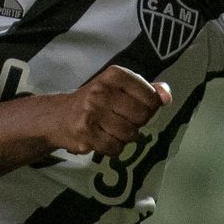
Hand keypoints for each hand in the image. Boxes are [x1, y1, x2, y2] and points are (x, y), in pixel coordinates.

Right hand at [49, 65, 171, 156]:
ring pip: (130, 134)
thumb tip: (166, 96)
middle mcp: (101, 91)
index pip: (150, 96)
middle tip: (123, 119)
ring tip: (112, 129)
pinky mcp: (85, 134)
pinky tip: (104, 139)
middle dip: (137, 122)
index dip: (150, 107)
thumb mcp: (119, 87)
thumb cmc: (95, 100)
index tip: (138, 106)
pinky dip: (114, 147)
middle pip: (142, 116)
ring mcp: (92, 113)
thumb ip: (146, 89)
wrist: (57, 116)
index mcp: (113, 75)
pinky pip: (116, 148)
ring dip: (126, 136)